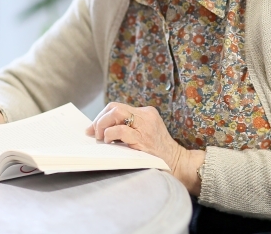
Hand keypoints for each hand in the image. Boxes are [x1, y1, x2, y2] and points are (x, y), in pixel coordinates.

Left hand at [85, 102, 204, 193]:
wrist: (177, 163)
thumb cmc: (158, 153)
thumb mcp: (145, 134)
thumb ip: (128, 128)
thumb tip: (98, 130)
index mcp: (146, 113)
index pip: (117, 107)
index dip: (101, 116)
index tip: (92, 129)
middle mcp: (146, 115)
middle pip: (114, 107)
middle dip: (99, 119)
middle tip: (94, 133)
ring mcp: (145, 125)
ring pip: (116, 113)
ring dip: (102, 125)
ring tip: (101, 137)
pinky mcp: (142, 138)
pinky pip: (120, 130)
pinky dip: (109, 134)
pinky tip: (109, 142)